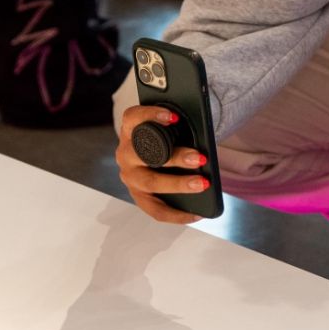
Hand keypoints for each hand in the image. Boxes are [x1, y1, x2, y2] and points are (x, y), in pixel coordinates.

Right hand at [114, 104, 211, 224]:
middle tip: (199, 158)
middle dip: (176, 157)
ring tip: (202, 184)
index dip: (151, 115)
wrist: (149, 156)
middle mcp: (125, 154)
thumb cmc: (162, 139)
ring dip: (178, 184)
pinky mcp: (138, 196)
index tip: (173, 117)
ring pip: (151, 184)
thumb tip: (203, 138)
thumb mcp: (166, 129)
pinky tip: (196, 213)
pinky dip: (176, 214)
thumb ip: (177, 129)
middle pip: (146, 156)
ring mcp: (130, 177)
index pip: (133, 117)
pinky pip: (155, 210)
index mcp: (129, 130)